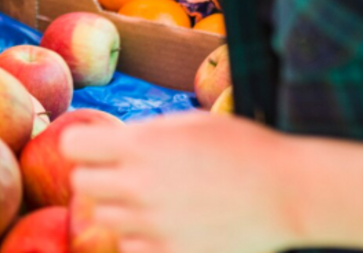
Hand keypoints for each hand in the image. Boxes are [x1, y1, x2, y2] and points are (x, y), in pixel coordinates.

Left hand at [62, 112, 297, 252]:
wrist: (290, 192)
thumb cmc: (242, 148)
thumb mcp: (189, 124)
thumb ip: (143, 134)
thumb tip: (110, 143)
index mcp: (140, 144)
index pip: (73, 145)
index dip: (83, 145)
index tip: (98, 147)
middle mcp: (138, 184)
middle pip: (81, 184)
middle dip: (96, 176)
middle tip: (122, 174)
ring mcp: (153, 222)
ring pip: (103, 219)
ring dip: (117, 209)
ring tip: (149, 199)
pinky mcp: (170, 252)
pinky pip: (130, 247)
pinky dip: (139, 238)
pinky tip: (164, 225)